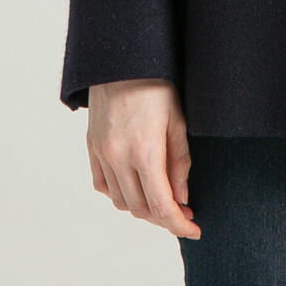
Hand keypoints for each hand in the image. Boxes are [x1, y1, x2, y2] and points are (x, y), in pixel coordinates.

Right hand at [87, 78, 200, 239]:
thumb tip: (181, 199)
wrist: (124, 56)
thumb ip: (180, 162)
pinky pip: (102, 184)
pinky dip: (119, 194)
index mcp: (145, 150)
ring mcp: (102, 152)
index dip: (178, 224)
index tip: (193, 229)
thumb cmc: (157, 83)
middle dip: (163, 217)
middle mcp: (119, 156)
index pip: (161, 204)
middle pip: (139, 208)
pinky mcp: (92, 145)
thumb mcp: (178, 119)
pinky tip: (135, 188)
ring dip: (141, 209)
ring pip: (119, 201)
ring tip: (162, 201)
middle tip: (183, 214)